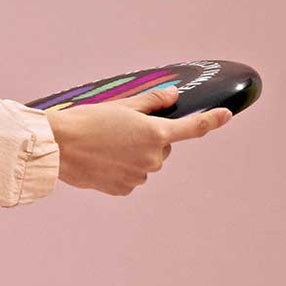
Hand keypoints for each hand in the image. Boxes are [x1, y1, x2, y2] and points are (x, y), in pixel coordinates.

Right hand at [45, 81, 233, 194]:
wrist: (58, 146)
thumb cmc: (86, 121)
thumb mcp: (122, 105)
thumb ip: (152, 102)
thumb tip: (172, 96)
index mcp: (155, 133)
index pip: (193, 127)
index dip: (212, 120)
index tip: (226, 116)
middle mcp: (152, 158)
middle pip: (162, 147)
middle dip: (148, 138)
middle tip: (121, 130)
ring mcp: (139, 176)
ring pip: (146, 163)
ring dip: (134, 155)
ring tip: (106, 146)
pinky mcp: (123, 189)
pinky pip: (131, 178)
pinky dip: (122, 170)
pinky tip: (103, 161)